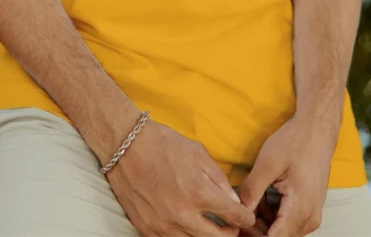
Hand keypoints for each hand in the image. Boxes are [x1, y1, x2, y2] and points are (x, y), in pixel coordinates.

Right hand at [106, 119, 257, 235]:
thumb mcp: (197, 153)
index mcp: (198, 192)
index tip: (246, 216)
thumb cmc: (162, 143)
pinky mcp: (147, 229)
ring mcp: (163, 225)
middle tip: (230, 225)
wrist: (124, 144)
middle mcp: (182, 214)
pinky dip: (183, 236)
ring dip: (206, 235)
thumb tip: (233, 201)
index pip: (234, 216)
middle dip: (230, 232)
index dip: (245, 217)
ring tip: (209, 225)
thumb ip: (219, 179)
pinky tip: (186, 225)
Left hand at [235, 116, 335, 235]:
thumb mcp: (268, 163)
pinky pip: (288, 223)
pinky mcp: (309, 210)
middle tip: (239, 210)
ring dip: (263, 222)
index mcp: (300, 209)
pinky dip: (273, 216)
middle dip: (256, 228)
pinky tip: (263, 197)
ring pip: (282, 232)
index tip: (238, 222)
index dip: (253, 233)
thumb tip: (239, 211)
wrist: (317, 130)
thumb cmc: (295, 142)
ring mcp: (311, 216)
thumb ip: (252, 191)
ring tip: (252, 198)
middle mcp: (309, 219)